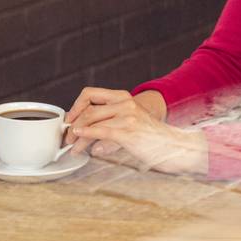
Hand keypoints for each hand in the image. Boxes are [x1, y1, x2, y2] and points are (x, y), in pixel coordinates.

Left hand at [65, 86, 207, 175]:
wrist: (173, 145)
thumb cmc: (150, 136)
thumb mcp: (130, 120)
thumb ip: (110, 120)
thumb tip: (83, 129)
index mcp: (123, 97)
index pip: (90, 93)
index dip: (75, 105)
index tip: (69, 119)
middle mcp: (124, 103)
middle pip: (88, 109)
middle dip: (73, 124)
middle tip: (67, 137)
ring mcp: (127, 116)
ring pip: (91, 122)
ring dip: (78, 136)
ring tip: (73, 147)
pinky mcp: (128, 132)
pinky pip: (100, 131)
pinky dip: (86, 135)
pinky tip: (80, 139)